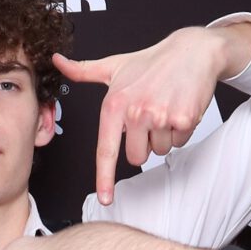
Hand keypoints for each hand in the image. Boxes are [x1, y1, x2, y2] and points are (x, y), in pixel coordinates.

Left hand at [54, 22, 249, 205]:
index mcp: (115, 103)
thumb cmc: (152, 61)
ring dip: (163, 135)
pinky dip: (180, 130)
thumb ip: (83, 70)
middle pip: (137, 157)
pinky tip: (178, 108)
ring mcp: (160, 116)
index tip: (106, 198)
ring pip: (159, 150)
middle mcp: (136, 111)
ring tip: (165, 108)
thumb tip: (58, 61)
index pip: (106, 149)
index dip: (105, 178)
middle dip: (143, 143)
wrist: (192, 51)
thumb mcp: (114, 65)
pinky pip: (179, 142)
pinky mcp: (184, 119)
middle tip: (149, 116)